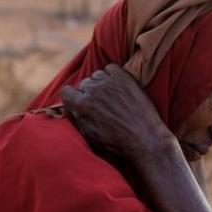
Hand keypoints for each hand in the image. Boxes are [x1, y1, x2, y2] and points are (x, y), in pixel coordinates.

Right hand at [60, 64, 174, 161]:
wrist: (145, 138)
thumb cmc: (117, 142)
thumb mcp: (89, 136)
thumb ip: (76, 119)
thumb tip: (70, 108)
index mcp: (82, 105)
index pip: (66, 92)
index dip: (71, 98)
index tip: (78, 103)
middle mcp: (94, 91)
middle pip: (83, 84)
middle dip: (87, 93)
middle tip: (99, 105)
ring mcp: (110, 82)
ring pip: (96, 75)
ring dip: (100, 84)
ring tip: (110, 97)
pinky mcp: (124, 78)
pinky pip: (110, 68)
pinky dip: (112, 75)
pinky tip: (117, 87)